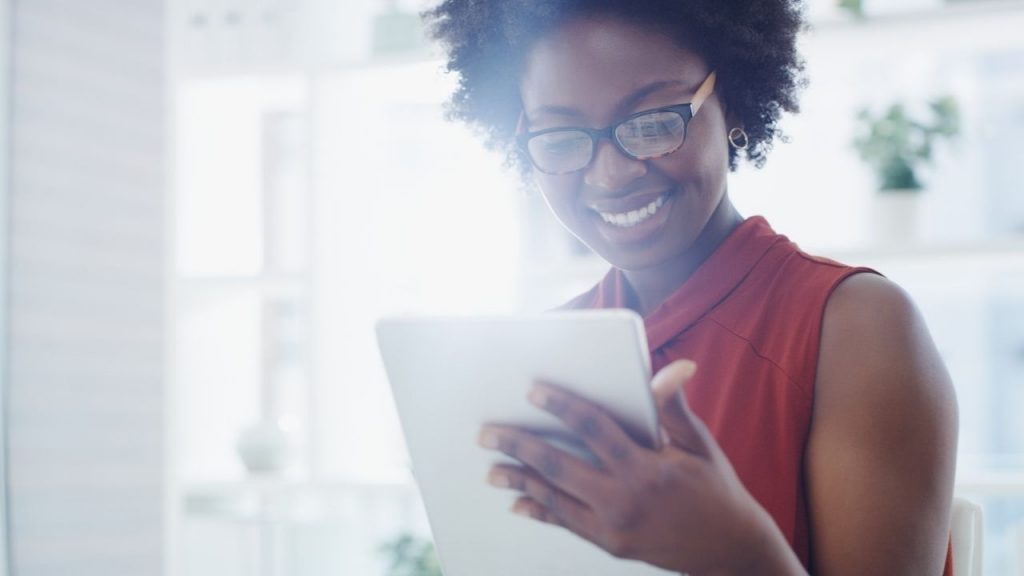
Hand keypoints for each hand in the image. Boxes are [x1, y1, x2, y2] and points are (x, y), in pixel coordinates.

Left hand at [479, 360, 780, 574]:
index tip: (533, 390)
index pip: (593, 428)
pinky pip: (567, 524)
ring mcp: (614, 528)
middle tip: (488, 433)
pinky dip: (541, 512)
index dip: (561, 406)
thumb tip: (672, 367)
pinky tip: (519, 503)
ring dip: (519, 482)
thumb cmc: (716, 488)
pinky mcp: (610, 545)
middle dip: (518, 446)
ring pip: (555, 499)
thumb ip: (672, 407)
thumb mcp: (698, 444)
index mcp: (646, 469)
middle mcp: (624, 501)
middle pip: (558, 467)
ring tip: (492, 470)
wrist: (731, 549)